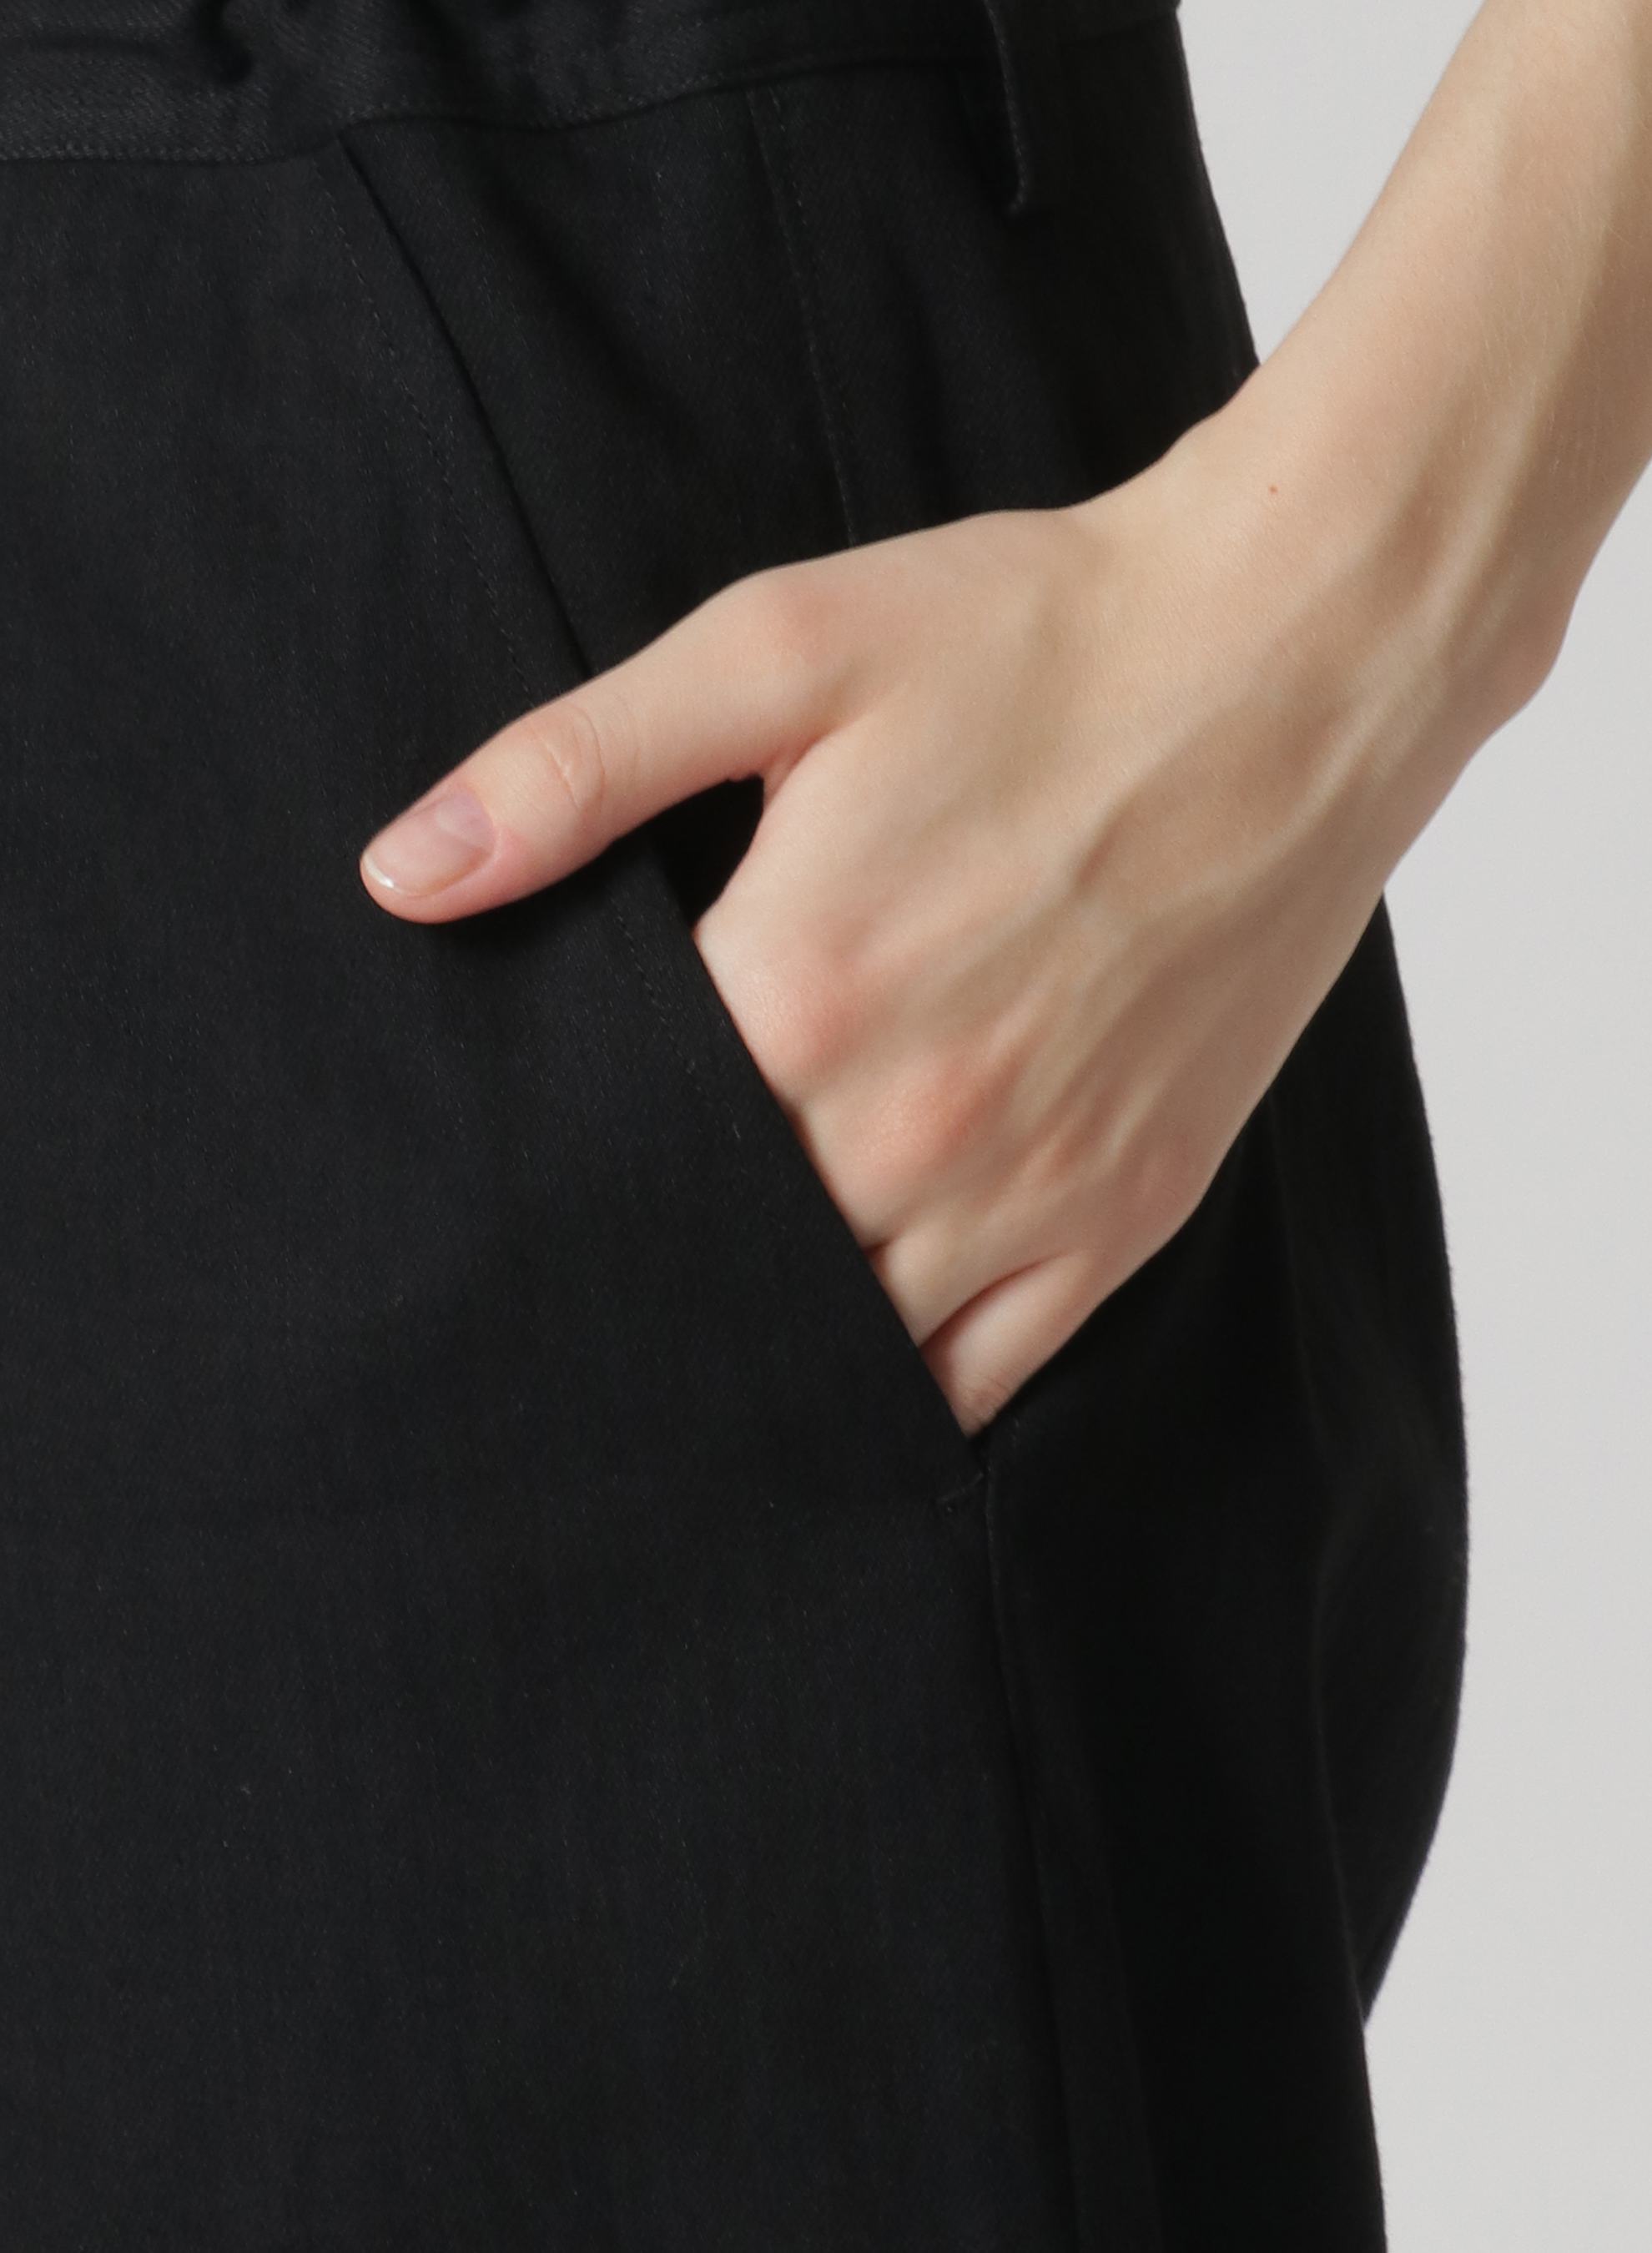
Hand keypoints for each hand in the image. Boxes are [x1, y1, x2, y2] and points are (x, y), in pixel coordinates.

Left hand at [358, 426, 1451, 1430]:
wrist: (1290, 663)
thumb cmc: (1038, 642)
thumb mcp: (782, 651)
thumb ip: (577, 769)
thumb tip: (403, 874)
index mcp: (800, 993)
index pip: (617, 1159)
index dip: (556, 1181)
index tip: (515, 1199)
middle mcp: (912, 1127)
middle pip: (721, 1271)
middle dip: (651, 1274)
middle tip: (593, 1282)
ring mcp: (1032, 1187)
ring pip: (846, 1348)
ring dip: (767, 1346)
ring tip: (702, 1334)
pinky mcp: (1130, 1210)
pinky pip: (988, 1376)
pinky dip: (907, 1393)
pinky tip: (848, 1374)